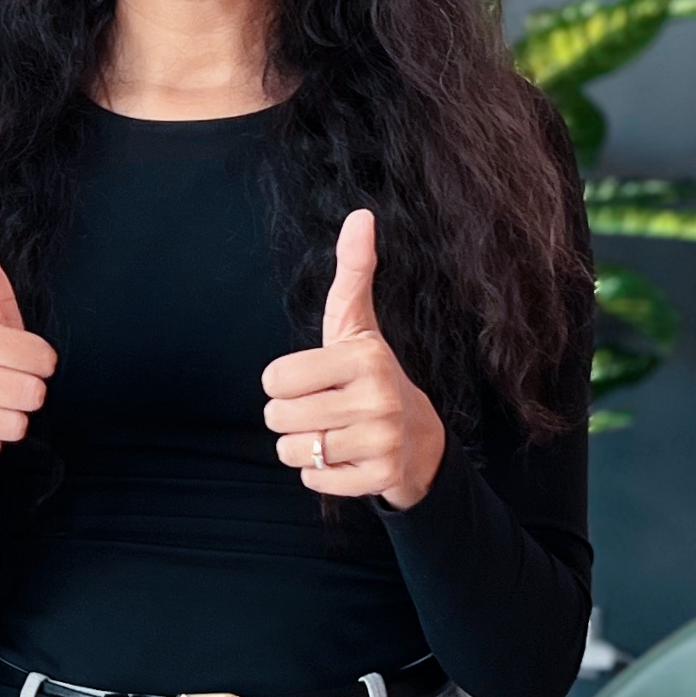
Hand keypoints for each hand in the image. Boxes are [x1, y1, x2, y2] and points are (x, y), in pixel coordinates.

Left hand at [262, 209, 445, 508]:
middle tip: (324, 410)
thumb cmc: (371, 376)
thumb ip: (354, 274)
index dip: (284, 383)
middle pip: (278, 417)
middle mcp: (376, 398)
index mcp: (363, 357)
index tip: (314, 380)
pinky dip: (321, 474)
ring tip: (334, 434)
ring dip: (303, 448)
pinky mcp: (379, 477)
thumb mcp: (358, 326)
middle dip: (291, 418)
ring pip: (292, 451)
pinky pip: (313, 481)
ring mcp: (381, 440)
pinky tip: (347, 458)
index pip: (274, 378)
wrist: (421, 441)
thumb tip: (361, 215)